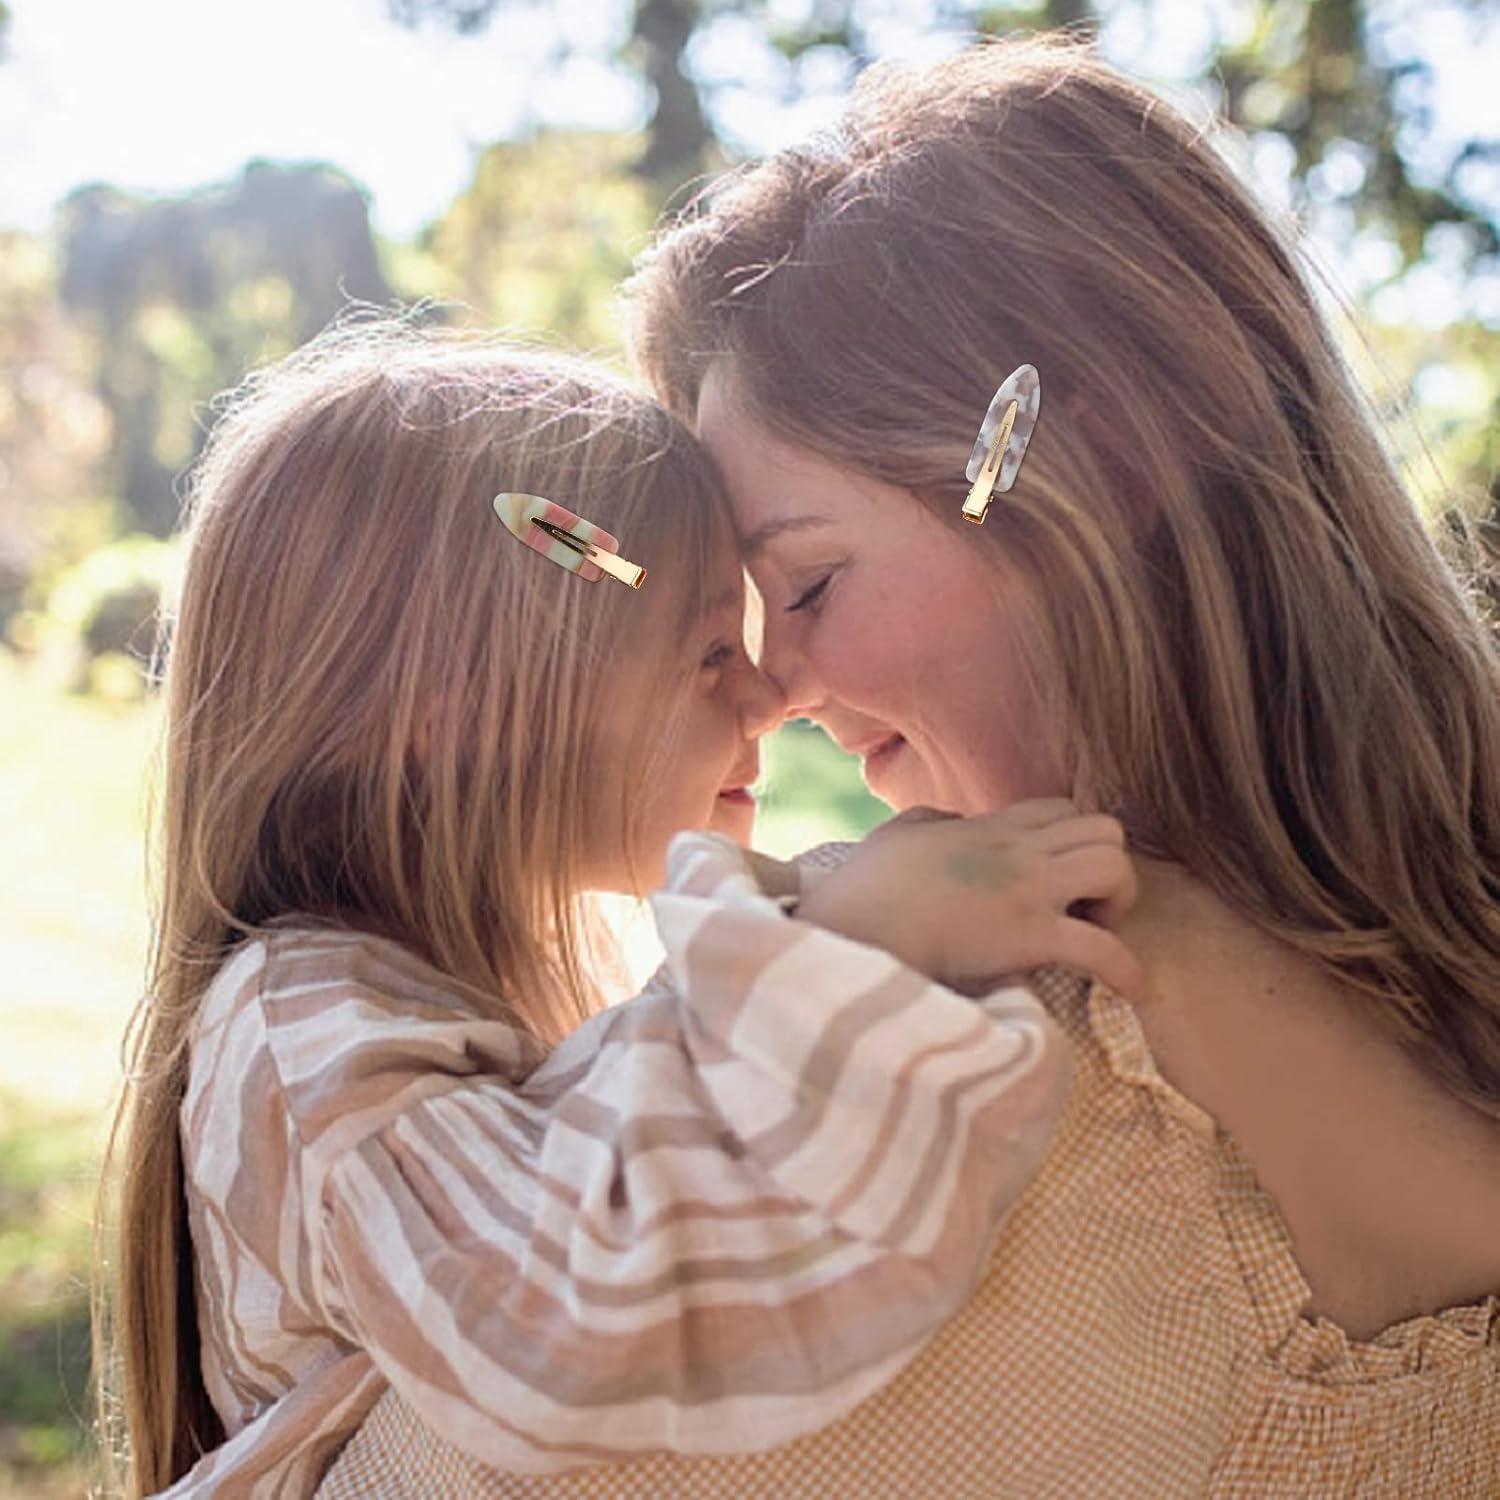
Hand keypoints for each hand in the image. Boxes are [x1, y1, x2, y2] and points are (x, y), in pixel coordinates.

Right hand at [797, 799, 1143, 1001]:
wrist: (854, 927)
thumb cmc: (864, 889)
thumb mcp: (897, 835)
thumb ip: (930, 822)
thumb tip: (949, 822)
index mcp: (987, 828)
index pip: (1062, 808)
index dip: (1074, 842)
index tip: (1058, 879)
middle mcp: (1017, 851)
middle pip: (1105, 830)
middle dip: (1108, 868)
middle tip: (1084, 909)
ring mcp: (1027, 890)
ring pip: (1116, 868)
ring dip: (1118, 904)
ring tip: (1094, 935)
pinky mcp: (1029, 936)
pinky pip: (1104, 949)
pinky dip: (1126, 971)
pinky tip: (1127, 989)